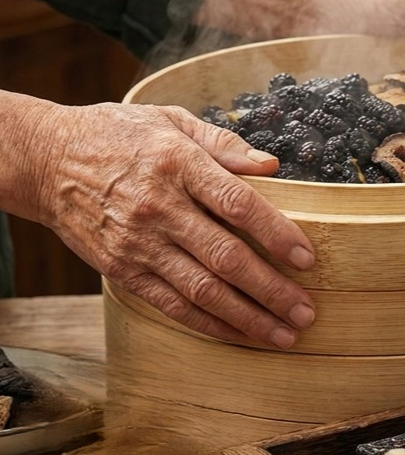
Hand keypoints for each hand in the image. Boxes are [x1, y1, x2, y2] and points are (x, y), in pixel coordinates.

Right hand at [1, 91, 315, 347]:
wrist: (47, 160)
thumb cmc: (118, 134)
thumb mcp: (171, 120)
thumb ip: (224, 143)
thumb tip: (271, 166)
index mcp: (178, 163)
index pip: (238, 204)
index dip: (277, 233)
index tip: (307, 258)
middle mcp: (159, 207)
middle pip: (225, 256)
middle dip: (271, 289)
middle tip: (306, 311)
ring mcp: (138, 243)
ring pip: (201, 290)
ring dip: (247, 317)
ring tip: (284, 334)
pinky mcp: (121, 270)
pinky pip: (171, 304)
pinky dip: (208, 324)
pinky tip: (238, 335)